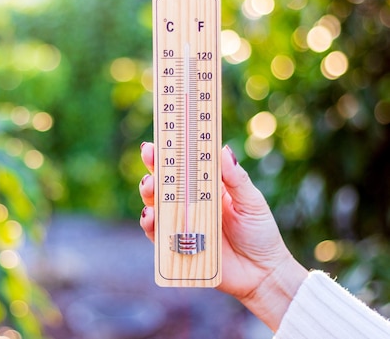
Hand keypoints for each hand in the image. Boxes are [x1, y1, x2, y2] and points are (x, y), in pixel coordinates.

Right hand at [138, 142, 307, 331]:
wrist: (263, 274)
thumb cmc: (260, 234)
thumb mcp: (252, 201)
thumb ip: (236, 178)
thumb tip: (222, 149)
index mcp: (206, 187)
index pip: (184, 165)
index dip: (170, 151)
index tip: (160, 137)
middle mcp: (190, 204)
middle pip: (164, 182)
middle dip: (153, 168)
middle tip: (150, 158)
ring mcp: (182, 224)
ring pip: (155, 204)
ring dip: (148, 193)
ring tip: (150, 187)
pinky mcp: (177, 247)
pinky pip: (156, 234)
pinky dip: (150, 224)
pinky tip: (151, 217)